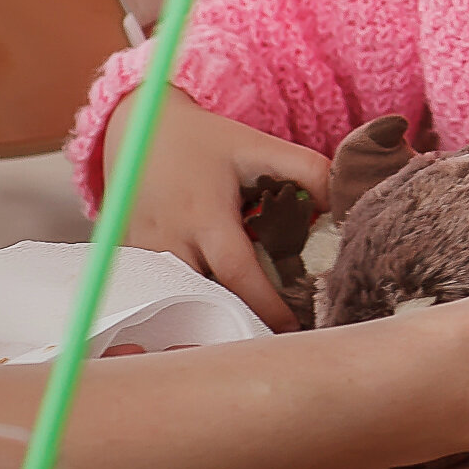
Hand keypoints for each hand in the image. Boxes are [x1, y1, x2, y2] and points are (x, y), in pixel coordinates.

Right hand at [107, 87, 330, 331]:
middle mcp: (168, 238)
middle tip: (271, 339)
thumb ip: (308, 170)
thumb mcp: (260, 145)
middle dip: (236, 320)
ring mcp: (141, 251)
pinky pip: (155, 292)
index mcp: (204, 214)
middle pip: (204, 296)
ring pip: (178, 300)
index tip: (292, 328)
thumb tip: (341, 208)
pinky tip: (207, 310)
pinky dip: (181, 303)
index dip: (265, 305)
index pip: (237, 273)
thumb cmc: (207, 141)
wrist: (141, 129)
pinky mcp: (127, 256)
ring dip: (207, 314)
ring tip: (243, 328)